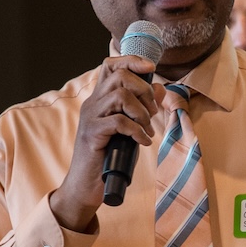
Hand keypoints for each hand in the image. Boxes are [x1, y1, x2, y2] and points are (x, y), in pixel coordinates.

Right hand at [49, 55, 164, 231]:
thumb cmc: (109, 158)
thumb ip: (142, 109)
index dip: (131, 60)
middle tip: (152, 113)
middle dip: (143, 90)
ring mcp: (90, 118)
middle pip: (119, 76)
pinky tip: (142, 142)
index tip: (151, 67)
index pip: (110, 66)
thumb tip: (159, 88)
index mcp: (99, 99)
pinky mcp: (92, 134)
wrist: (86, 186)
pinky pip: (119, 122)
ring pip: (120, 95)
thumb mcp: (130, 130)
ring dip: (142, 112)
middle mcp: (92, 104)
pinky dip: (137, 131)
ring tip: (147, 130)